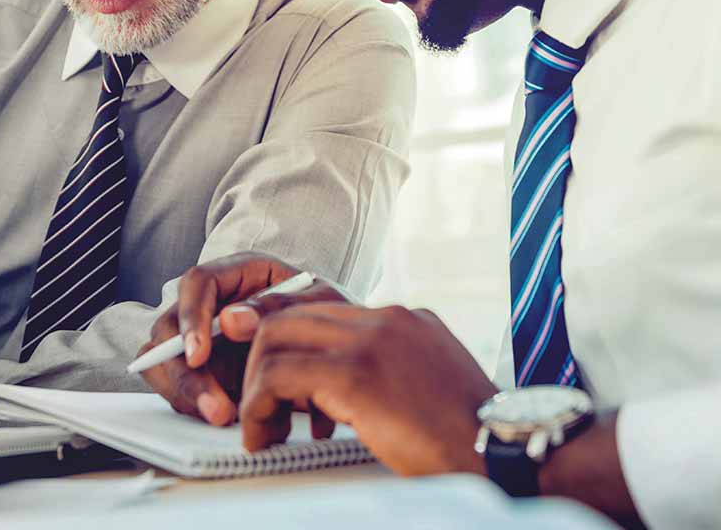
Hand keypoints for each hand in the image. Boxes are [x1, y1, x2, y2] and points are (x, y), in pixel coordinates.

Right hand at [139, 253, 345, 425]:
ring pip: (163, 359)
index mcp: (239, 272)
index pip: (197, 282)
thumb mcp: (320, 303)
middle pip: (169, 327)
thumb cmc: (330, 314)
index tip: (200, 356)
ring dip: (184, 392)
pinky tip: (221, 416)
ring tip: (223, 418)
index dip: (191, 318)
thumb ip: (280, 305)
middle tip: (216, 409)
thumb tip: (230, 320)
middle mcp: (212, 301)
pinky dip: (188, 403)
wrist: (340, 347)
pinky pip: (173, 384)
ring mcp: (202, 336)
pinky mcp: (201, 368)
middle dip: (185, 373)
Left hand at [238, 302, 496, 475]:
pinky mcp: (356, 374)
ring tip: (260, 427)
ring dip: (256, 385)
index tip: (273, 378)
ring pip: (276, 337)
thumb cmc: (472, 434)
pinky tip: (266, 436)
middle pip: (291, 315)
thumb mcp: (433, 380)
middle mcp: (383, 318)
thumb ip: (395, 365)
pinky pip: (280, 375)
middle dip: (261, 359)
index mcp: (401, 318)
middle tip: (260, 404)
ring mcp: (370, 340)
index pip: (320, 309)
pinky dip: (260, 405)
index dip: (289, 343)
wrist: (506, 454)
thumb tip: (355, 383)